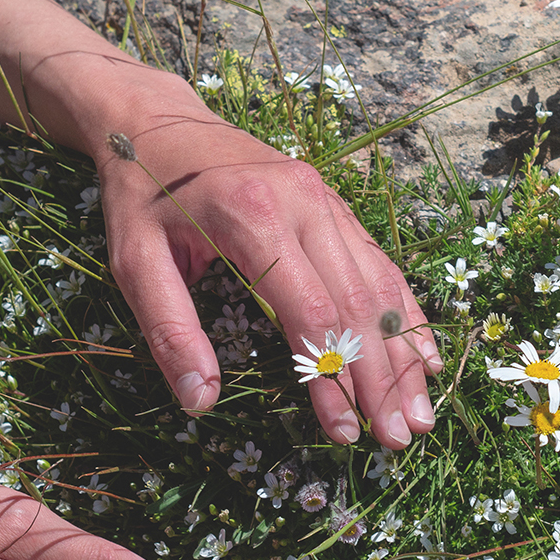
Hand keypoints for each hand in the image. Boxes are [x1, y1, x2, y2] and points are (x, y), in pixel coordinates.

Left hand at [96, 85, 442, 447]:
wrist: (156, 122)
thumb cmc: (143, 195)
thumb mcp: (134, 261)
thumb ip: (169, 330)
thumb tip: (200, 402)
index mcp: (255, 217)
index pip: (311, 312)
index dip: (333, 378)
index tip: (347, 433)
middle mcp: (306, 205)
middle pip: (360, 304)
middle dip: (384, 377)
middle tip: (400, 438)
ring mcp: (328, 202)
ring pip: (380, 286)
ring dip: (404, 353)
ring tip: (420, 412)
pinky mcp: (335, 206)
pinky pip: (379, 264)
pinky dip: (405, 314)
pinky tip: (425, 356)